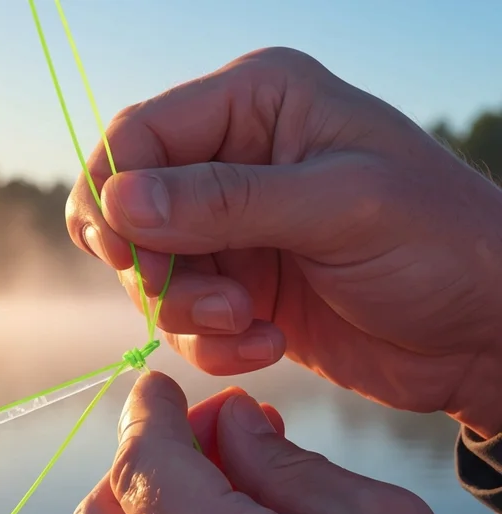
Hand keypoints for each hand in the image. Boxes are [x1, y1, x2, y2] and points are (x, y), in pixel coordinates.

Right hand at [66, 47, 501, 437]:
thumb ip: (224, 201)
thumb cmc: (438, 244)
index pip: (140, 136)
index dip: (112, 193)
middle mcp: (233, 163)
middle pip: (132, 212)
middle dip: (159, 269)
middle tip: (218, 304)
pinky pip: (185, 321)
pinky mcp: (238, 290)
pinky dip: (214, 345)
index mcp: (256, 105)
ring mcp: (233, 232)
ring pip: (152, 275)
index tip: (121, 253)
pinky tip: (268, 344)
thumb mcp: (337, 207)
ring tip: (251, 325)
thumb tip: (117, 201)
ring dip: (190, 315)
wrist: (480, 331)